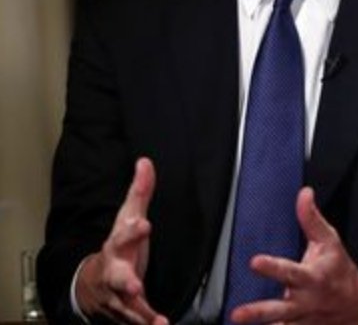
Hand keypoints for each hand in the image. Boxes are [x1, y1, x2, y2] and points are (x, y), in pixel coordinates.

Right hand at [76, 157, 168, 324]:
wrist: (91, 285)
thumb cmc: (119, 246)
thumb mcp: (128, 218)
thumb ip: (140, 193)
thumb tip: (146, 161)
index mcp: (118, 245)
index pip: (124, 234)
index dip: (133, 230)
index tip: (144, 224)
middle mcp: (114, 271)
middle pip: (117, 275)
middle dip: (125, 279)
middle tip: (134, 283)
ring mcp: (117, 294)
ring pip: (126, 304)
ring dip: (138, 311)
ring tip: (154, 320)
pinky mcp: (126, 310)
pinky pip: (136, 319)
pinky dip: (148, 323)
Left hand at [229, 187, 357, 324]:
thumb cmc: (339, 269)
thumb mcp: (330, 241)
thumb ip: (312, 219)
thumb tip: (304, 193)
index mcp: (312, 278)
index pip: (290, 271)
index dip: (272, 267)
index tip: (255, 261)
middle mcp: (305, 301)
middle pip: (279, 309)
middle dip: (259, 312)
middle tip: (238, 314)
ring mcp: (301, 320)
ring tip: (237, 323)